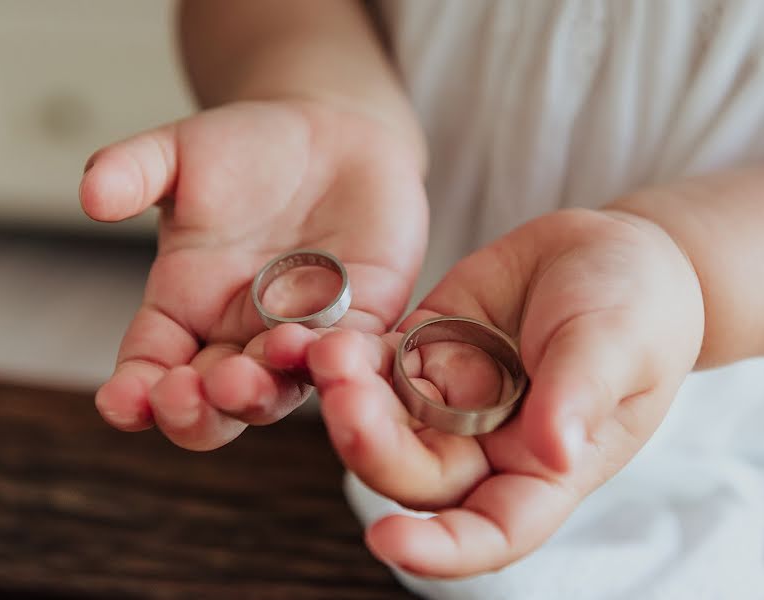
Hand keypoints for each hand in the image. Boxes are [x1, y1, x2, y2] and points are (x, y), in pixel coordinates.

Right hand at [79, 100, 426, 449]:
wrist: (332, 135)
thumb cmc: (248, 150)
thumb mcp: (182, 154)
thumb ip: (133, 171)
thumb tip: (89, 193)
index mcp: (182, 310)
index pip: (149, 368)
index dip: (133, 393)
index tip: (119, 402)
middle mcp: (236, 337)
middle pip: (211, 404)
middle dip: (196, 411)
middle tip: (186, 393)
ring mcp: (296, 338)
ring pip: (278, 393)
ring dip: (259, 395)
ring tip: (248, 371)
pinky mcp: (358, 326)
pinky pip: (350, 360)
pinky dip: (340, 367)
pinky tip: (331, 356)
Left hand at [265, 207, 703, 575]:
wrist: (607, 252)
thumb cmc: (636, 309)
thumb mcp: (617, 343)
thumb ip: (581, 394)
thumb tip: (554, 453)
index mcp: (543, 470)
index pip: (491, 530)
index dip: (442, 550)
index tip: (386, 543)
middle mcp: (485, 445)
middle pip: (414, 473)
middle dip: (373, 444)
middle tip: (345, 394)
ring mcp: (447, 399)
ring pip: (382, 420)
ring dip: (346, 396)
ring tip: (328, 352)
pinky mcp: (420, 350)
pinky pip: (372, 364)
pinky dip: (343, 355)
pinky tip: (316, 335)